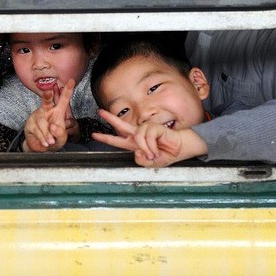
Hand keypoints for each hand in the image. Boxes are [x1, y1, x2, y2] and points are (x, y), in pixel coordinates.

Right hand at [23, 79, 75, 151]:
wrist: (40, 148)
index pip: (64, 100)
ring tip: (51, 141)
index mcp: (57, 112)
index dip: (68, 90)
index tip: (72, 81)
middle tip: (49, 91)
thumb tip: (53, 127)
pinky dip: (43, 139)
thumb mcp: (61, 137)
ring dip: (48, 135)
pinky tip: (46, 143)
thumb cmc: (53, 139)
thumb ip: (60, 133)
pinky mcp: (30, 124)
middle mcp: (47, 111)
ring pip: (43, 124)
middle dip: (47, 96)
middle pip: (47, 101)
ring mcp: (37, 117)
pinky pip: (38, 131)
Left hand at [91, 110, 206, 166]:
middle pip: (121, 125)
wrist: (182, 148)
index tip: (94, 134)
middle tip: (100, 111)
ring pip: (137, 138)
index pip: (117, 140)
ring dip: (147, 149)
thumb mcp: (152, 163)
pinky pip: (147, 137)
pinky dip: (151, 145)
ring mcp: (145, 130)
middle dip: (110, 118)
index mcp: (135, 144)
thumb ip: (142, 161)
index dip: (106, 138)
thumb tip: (136, 153)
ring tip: (155, 153)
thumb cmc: (168, 154)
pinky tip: (158, 147)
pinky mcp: (153, 127)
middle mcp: (138, 135)